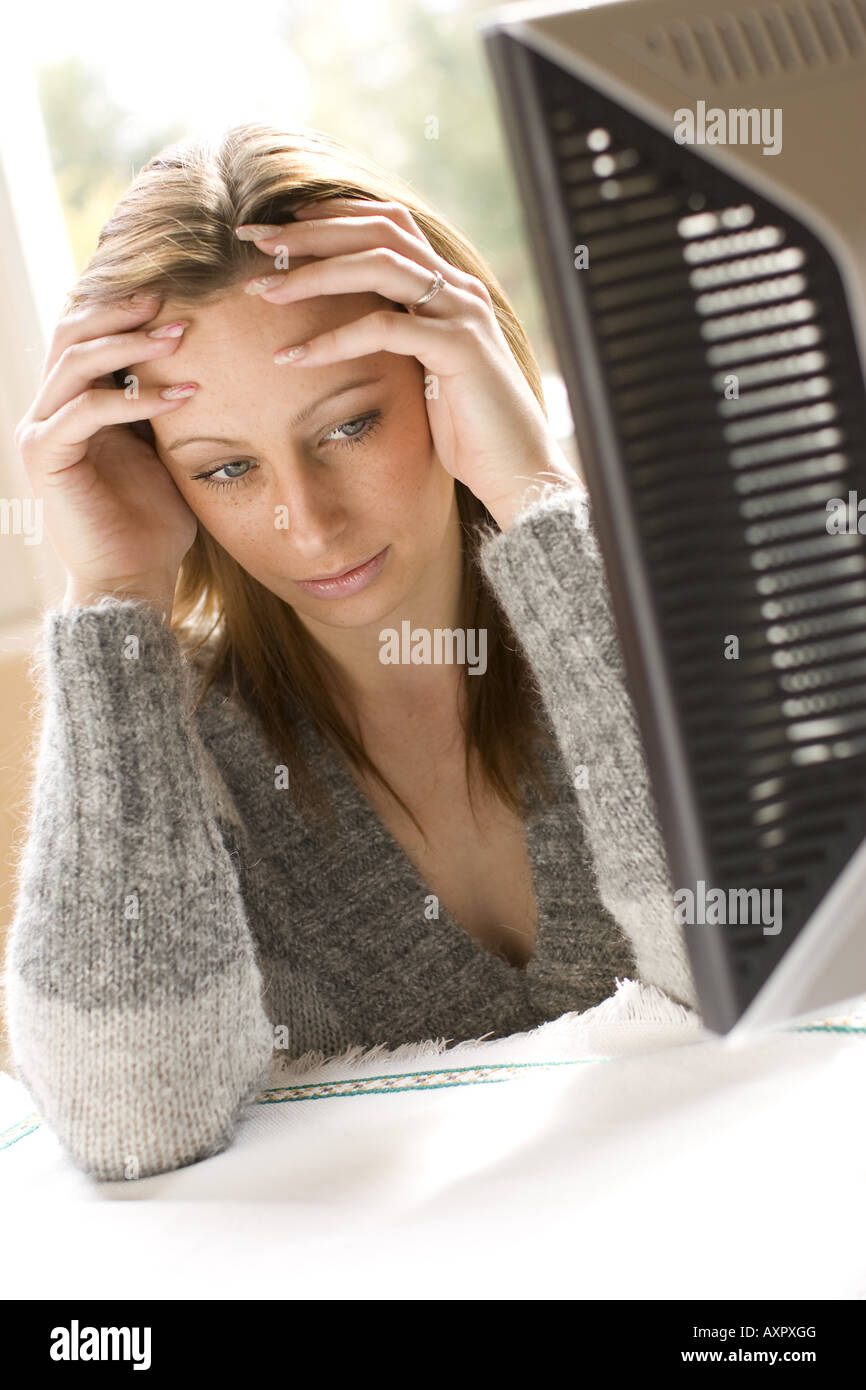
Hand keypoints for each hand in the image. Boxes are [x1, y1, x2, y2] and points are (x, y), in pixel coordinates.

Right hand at [16, 295, 200, 613]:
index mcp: (73, 402)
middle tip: (172, 298)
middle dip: (123, 310)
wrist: (135, 579)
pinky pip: (87, 410)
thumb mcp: (165, 449)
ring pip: (76, 362)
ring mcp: (42, 430)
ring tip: (181, 335)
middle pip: (72, 334)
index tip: (176, 292)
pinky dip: (134, 398)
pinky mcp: (47, 456)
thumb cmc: (155, 521)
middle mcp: (49, 409)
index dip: (123, 308)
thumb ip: (164, 405)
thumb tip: (200, 358)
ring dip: (130, 344)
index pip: (86, 334)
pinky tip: (180, 395)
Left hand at [236, 197, 582, 529]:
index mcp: (448, 286)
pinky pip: (385, 329)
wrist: (519, 472)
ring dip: (315, 274)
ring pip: (379, 266)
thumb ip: (396, 340)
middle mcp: (458, 288)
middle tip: (253, 238)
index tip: (274, 230)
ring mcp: (462, 314)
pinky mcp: (459, 349)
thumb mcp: (424, 374)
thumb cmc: (469, 432)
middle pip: (377, 230)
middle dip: (310, 232)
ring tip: (264, 292)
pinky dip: (334, 339)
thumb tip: (344, 329)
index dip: (329, 218)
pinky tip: (295, 358)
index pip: (385, 225)